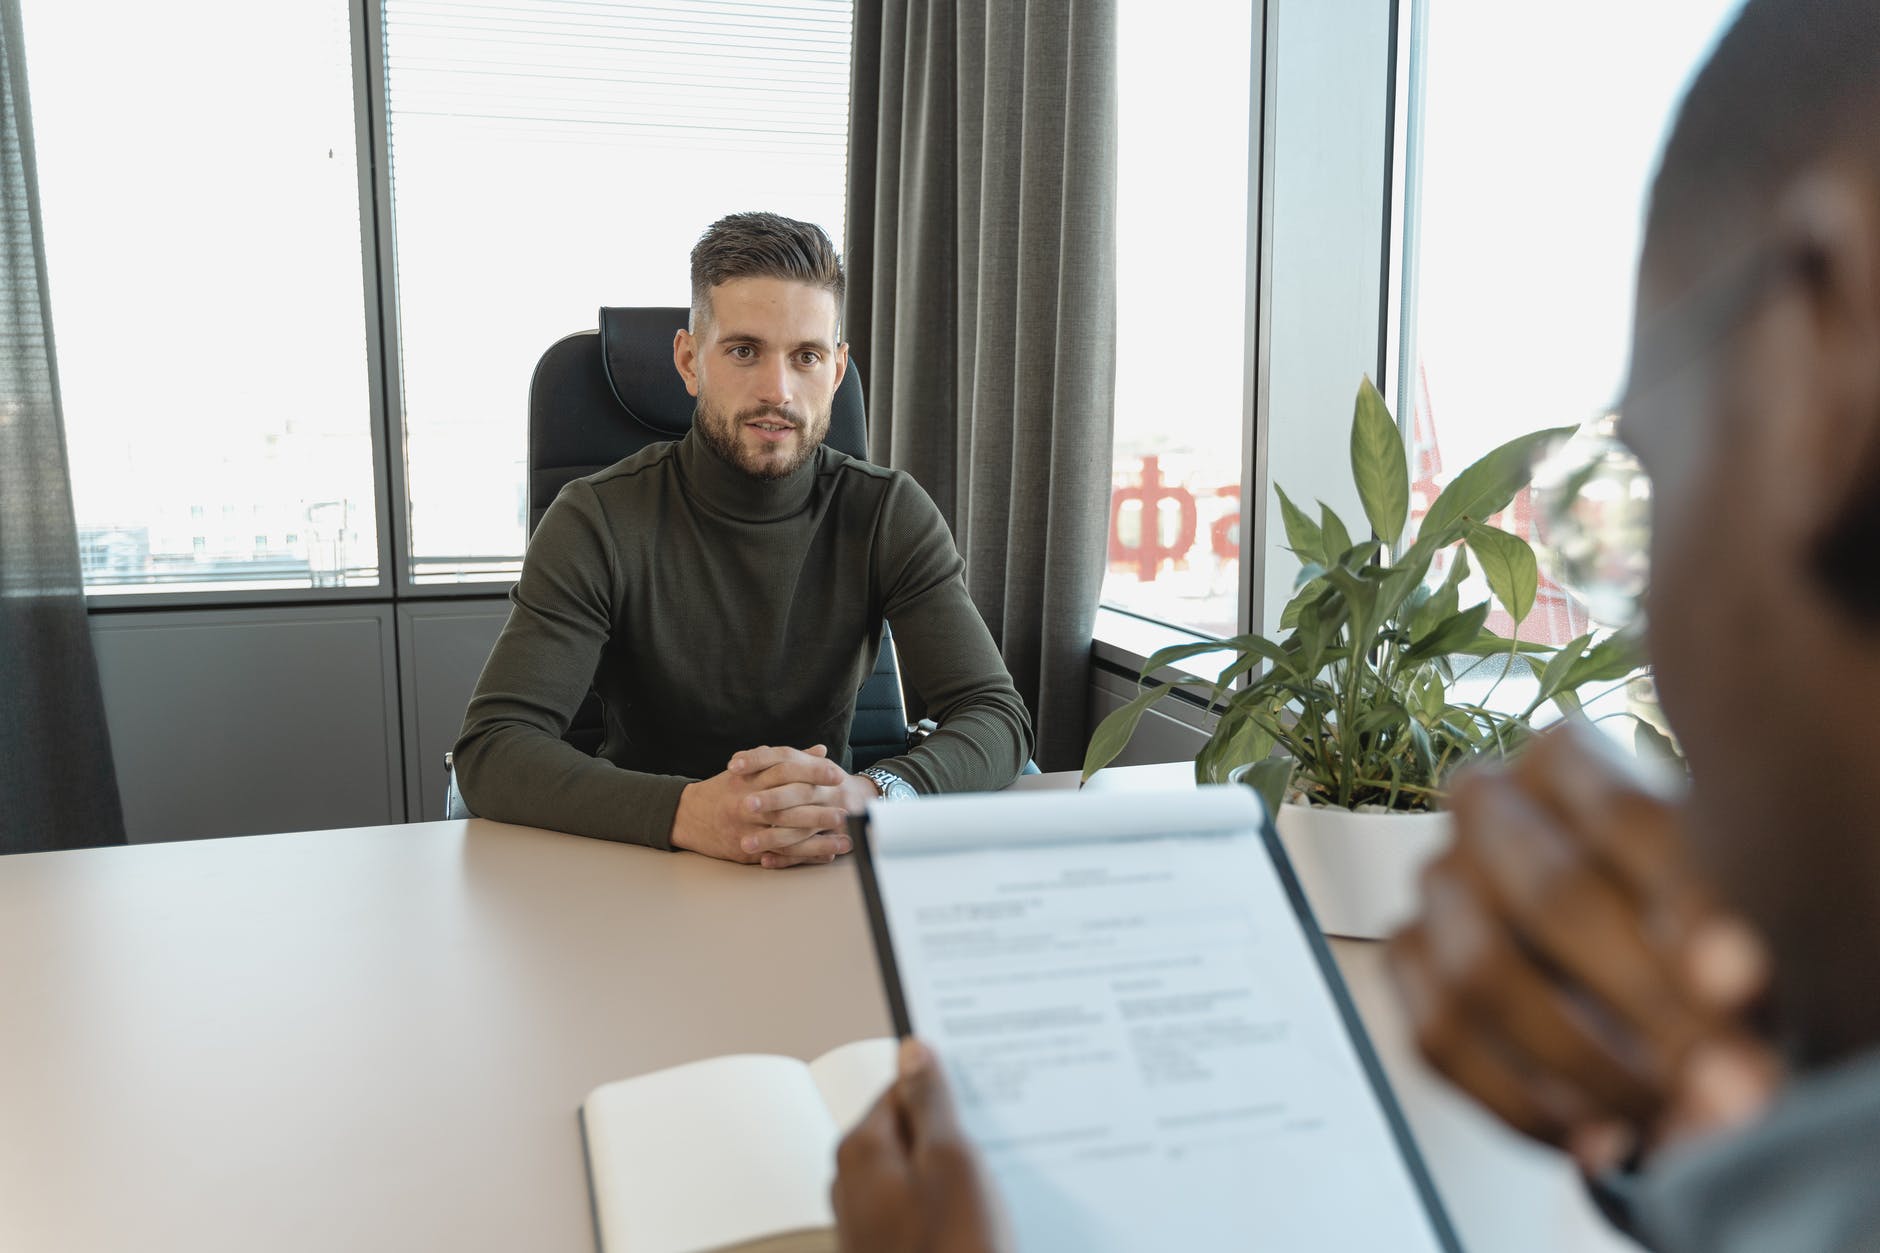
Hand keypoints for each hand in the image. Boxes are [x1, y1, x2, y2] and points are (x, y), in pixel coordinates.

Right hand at [670, 744, 872, 868]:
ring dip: (818, 838)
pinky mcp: (747, 850)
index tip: (836, 775)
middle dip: (819, 810)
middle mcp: (748, 803)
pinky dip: (805, 857)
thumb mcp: (751, 769)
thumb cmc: (726, 789)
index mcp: (751, 779)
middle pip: (789, 805)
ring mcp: (747, 829)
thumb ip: (786, 759)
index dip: (812, 772)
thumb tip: (820, 751)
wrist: (688, 815)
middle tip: (845, 811)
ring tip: (845, 839)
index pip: (785, 771)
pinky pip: (780, 855)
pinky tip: (826, 856)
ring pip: (787, 834)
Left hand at [832, 1038, 1009, 1252]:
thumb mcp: (951, 1164)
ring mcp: (870, 1219)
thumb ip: (931, 1102)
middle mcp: (853, 1181)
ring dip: (957, 1177)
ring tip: (988, 1198)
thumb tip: (914, 1052)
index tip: (980, 1098)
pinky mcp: (890, 1246)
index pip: (904, 1086)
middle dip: (955, 1137)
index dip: (949, 1090)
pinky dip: (951, 1207)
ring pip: (923, 1172)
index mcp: (861, 1150)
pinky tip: (977, 1222)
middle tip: (992, 1155)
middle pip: (914, 1129)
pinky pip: (925, 1207)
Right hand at [1388, 723, 1780, 1173]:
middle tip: (1720, 1076)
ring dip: (1585, 1067)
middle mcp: (1484, 805)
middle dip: (1643, 1004)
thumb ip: (1730, 948)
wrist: (1639, 957)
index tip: (1748, 987)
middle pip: (1551, 897)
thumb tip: (1727, 1012)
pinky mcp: (1406, 957)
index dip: (1692, 910)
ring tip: (1670, 1115)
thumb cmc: (1693, 924)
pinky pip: (1440, 1040)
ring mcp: (1436, 881)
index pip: (1628, 818)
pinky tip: (1605, 1139)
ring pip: (1480, 974)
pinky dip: (1528, 1108)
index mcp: (1567, 759)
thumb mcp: (1732, 912)